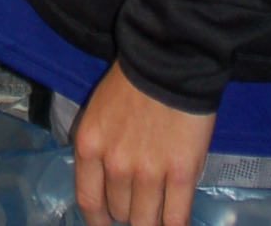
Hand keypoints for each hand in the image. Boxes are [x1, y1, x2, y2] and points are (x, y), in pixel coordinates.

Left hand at [72, 62, 214, 225]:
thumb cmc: (132, 83)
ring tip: (159, 209)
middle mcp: (114, 164)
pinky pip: (175, 219)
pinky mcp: (181, 173)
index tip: (107, 222)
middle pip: (120, 212)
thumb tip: (108, 187)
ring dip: (152, 219)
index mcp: (90, 146)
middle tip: (141, 200)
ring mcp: (148, 171)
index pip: (89, 201)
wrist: (168, 61)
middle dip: (130, 211)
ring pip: (146, 221)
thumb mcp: (100, 114)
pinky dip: (174, 225)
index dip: (99, 220)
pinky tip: (175, 221)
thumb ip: (100, 151)